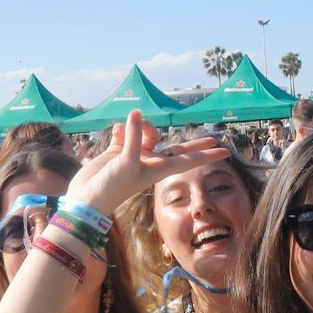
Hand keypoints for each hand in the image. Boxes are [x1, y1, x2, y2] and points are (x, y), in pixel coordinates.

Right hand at [66, 113, 229, 212]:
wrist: (86, 199)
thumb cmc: (111, 187)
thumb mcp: (126, 163)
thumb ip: (134, 138)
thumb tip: (137, 113)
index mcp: (158, 169)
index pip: (189, 159)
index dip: (207, 154)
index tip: (225, 152)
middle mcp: (149, 162)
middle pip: (176, 148)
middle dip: (193, 142)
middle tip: (213, 137)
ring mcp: (134, 156)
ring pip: (146, 133)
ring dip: (139, 126)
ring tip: (125, 129)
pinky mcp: (117, 152)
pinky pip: (125, 133)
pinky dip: (122, 128)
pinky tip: (116, 131)